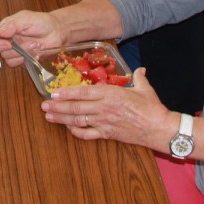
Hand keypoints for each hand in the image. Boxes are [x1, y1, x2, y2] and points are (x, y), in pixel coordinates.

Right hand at [0, 10, 62, 63]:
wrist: (57, 32)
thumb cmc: (42, 22)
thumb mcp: (27, 18)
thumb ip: (13, 24)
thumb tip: (0, 32)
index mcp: (6, 28)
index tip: (8, 44)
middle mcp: (8, 39)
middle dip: (13, 49)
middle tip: (26, 43)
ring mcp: (15, 50)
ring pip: (8, 58)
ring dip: (22, 53)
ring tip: (34, 44)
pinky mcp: (22, 59)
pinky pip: (16, 64)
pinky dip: (25, 59)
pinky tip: (34, 52)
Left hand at [42, 68, 175, 148]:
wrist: (160, 129)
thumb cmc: (152, 108)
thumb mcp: (145, 88)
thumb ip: (138, 77)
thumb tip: (140, 69)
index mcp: (110, 94)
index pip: (83, 93)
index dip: (66, 92)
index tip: (54, 92)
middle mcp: (104, 108)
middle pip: (76, 107)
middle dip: (57, 106)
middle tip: (43, 105)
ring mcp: (104, 123)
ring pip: (78, 120)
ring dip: (61, 118)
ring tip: (48, 116)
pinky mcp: (107, 134)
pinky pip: (88, 134)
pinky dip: (76, 131)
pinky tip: (68, 128)